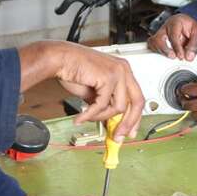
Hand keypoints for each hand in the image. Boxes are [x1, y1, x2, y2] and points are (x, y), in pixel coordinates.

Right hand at [18, 41, 143, 139]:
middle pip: (137, 103)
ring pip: (120, 107)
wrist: (59, 59)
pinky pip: (103, 105)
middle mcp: (124, 69)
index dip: (135, 118)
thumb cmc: (73, 71)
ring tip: (88, 118)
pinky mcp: (108, 77)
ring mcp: (118, 72)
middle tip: (117, 136)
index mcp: (123, 70)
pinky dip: (91, 114)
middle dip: (127, 123)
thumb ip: (106, 104)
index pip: (137, 97)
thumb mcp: (94, 92)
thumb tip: (111, 123)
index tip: (129, 131)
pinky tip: (81, 117)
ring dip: (102, 117)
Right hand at [147, 13, 196, 61]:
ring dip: (160, 52)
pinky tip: (165, 56)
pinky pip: (152, 46)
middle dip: (164, 50)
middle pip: (157, 38)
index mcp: (175, 22)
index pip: (173, 35)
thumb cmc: (191, 27)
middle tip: (173, 57)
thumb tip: (189, 57)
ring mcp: (160, 34)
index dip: (176, 47)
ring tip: (170, 56)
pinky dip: (157, 52)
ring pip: (153, 43)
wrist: (188, 25)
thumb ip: (194, 45)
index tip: (181, 56)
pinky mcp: (157, 40)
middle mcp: (165, 27)